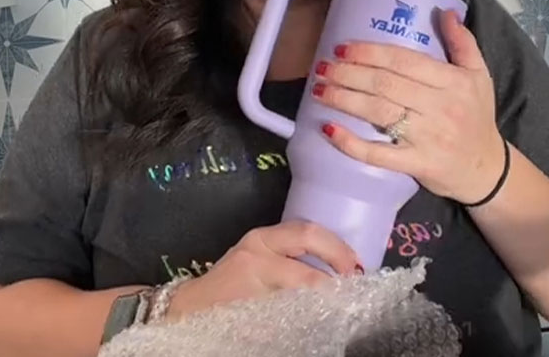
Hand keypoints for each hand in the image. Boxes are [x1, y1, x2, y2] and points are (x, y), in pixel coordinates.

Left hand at [166, 220, 359, 319]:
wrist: (190, 308)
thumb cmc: (224, 320)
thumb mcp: (259, 321)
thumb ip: (293, 309)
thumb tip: (328, 308)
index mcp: (256, 267)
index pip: (303, 275)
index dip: (330, 287)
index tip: (349, 298)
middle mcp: (259, 244)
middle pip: (307, 234)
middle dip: (338, 251)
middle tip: (358, 272)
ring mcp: (259, 235)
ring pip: (304, 226)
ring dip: (331, 242)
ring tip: (352, 262)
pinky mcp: (260, 235)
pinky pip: (296, 231)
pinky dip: (318, 241)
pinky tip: (333, 256)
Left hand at [313, 10, 505, 204]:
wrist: (487, 169)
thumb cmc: (478, 117)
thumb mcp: (479, 75)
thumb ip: (463, 42)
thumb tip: (445, 11)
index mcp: (452, 82)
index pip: (404, 61)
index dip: (370, 52)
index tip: (343, 48)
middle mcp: (440, 107)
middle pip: (385, 84)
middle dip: (349, 74)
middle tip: (322, 67)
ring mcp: (427, 138)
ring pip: (378, 113)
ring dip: (344, 100)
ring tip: (319, 90)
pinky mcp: (417, 164)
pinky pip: (379, 154)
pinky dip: (352, 142)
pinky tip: (329, 129)